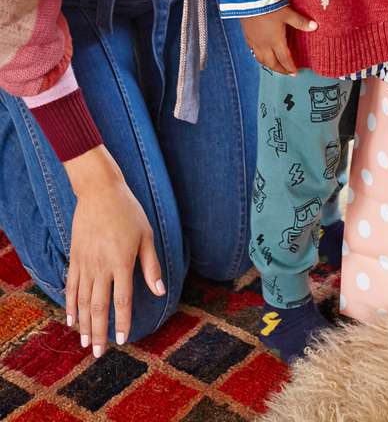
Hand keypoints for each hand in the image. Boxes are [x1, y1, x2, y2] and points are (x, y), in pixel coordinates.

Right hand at [65, 146, 164, 356]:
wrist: (100, 192)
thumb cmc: (128, 212)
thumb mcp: (146, 235)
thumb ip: (151, 266)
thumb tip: (160, 291)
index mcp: (122, 262)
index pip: (122, 301)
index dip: (121, 323)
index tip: (121, 340)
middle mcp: (101, 266)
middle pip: (99, 307)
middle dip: (99, 332)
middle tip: (98, 353)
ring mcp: (85, 263)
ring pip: (82, 301)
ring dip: (84, 324)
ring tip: (85, 342)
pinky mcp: (75, 257)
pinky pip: (71, 286)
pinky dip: (70, 305)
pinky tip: (71, 319)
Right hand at [242, 5, 316, 74]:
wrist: (249, 1)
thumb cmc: (270, 7)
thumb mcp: (287, 13)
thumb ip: (300, 22)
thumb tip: (315, 26)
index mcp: (276, 41)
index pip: (284, 58)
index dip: (290, 67)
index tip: (295, 73)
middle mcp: (264, 45)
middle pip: (272, 63)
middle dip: (280, 69)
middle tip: (286, 73)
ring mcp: (254, 42)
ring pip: (260, 59)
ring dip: (268, 65)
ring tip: (274, 66)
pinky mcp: (247, 36)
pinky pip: (253, 51)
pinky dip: (258, 56)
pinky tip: (260, 53)